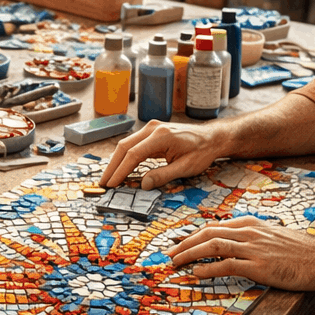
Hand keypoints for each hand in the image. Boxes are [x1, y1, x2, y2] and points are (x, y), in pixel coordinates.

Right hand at [99, 119, 228, 189]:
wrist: (211, 138)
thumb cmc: (201, 152)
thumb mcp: (185, 168)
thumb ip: (163, 176)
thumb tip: (143, 185)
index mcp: (162, 136)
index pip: (134, 154)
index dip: (121, 171)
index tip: (112, 185)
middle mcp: (153, 128)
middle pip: (124, 147)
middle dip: (112, 166)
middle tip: (103, 183)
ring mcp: (151, 128)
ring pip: (126, 145)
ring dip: (116, 162)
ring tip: (108, 178)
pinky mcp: (151, 132)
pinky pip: (133, 144)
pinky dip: (124, 157)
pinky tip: (119, 168)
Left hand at [166, 216, 314, 291]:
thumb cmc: (302, 251)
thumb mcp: (275, 236)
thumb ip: (255, 237)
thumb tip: (237, 243)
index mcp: (253, 224)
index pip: (215, 226)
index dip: (194, 235)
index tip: (180, 242)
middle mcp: (250, 233)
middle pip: (208, 233)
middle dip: (185, 243)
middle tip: (170, 253)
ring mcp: (254, 249)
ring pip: (213, 246)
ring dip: (190, 254)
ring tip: (176, 263)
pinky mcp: (259, 266)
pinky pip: (227, 265)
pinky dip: (208, 269)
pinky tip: (197, 274)